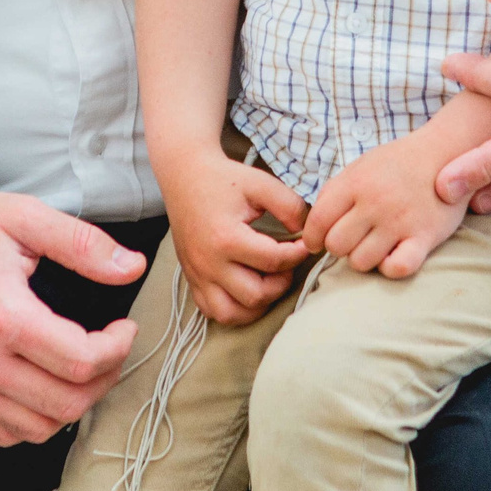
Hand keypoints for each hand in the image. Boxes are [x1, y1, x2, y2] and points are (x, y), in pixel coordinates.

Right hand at [0, 184, 146, 446]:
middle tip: (112, 348)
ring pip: (38, 428)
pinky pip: (4, 433)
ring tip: (85, 367)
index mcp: (1, 315)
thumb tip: (131, 267)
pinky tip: (46, 385)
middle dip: (106, 378)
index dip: (118, 348)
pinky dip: (36, 420)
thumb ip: (82, 243)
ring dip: (74, 403)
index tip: (124, 327)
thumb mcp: (21, 215)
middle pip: (66, 403)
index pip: (81, 361)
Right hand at [157, 148, 310, 326]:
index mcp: (226, 238)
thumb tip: (305, 233)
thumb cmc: (223, 179)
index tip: (305, 244)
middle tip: (287, 263)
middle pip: (256, 295)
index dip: (298, 254)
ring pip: (232, 314)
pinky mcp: (192, 280)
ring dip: (258, 303)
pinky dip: (234, 309)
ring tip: (268, 280)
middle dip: (280, 283)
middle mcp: (209, 263)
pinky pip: (213, 311)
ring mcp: (198, 275)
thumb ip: (289, 206)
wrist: (185, 177)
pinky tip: (247, 289)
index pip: (274, 261)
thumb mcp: (261, 183)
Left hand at [303, 136, 467, 277]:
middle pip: (336, 246)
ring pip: (361, 262)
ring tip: (374, 246)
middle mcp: (375, 202)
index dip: (312, 238)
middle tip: (352, 240)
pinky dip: (391, 268)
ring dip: (364, 259)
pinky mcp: (424, 236)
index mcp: (355, 182)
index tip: (318, 243)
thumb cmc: (398, 163)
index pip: (317, 222)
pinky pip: (397, 268)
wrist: (445, 152)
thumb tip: (312, 225)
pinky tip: (394, 255)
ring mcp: (400, 221)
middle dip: (339, 248)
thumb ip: (334, 192)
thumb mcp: (360, 166)